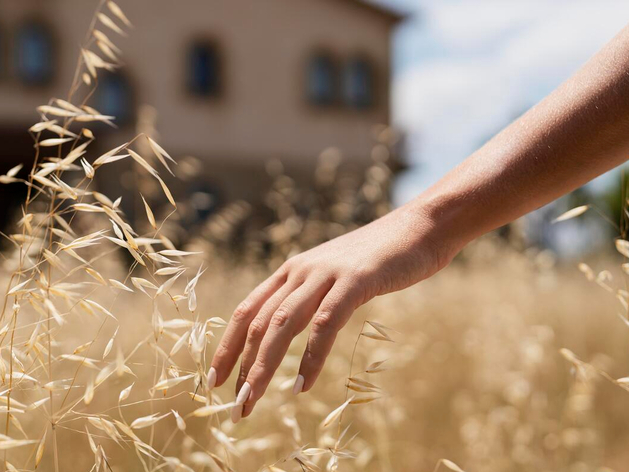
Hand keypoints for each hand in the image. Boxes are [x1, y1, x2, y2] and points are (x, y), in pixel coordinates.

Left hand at [207, 204, 456, 420]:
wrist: (421, 227)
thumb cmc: (380, 257)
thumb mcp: (336, 276)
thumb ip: (314, 296)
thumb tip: (294, 327)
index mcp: (292, 270)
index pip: (246, 310)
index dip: (227, 346)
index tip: (214, 380)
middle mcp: (301, 270)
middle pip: (257, 322)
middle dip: (241, 366)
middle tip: (233, 405)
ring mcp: (326, 273)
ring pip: (282, 324)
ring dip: (263, 365)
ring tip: (251, 400)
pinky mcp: (355, 281)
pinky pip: (325, 323)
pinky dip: (311, 356)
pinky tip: (302, 384)